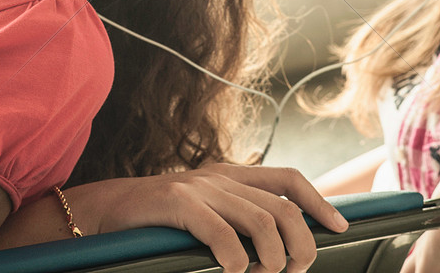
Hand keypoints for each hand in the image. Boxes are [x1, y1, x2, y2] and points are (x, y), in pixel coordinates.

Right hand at [66, 164, 348, 272]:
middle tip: (296, 271)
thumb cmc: (155, 222)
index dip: (319, 202)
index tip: (339, 227)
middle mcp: (219, 178)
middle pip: (282, 206)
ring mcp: (198, 188)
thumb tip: (276, 247)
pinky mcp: (176, 202)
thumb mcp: (202, 212)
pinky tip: (235, 271)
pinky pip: (220, 230)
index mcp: (229, 177)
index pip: (288, 180)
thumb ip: (235, 218)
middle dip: (301, 242)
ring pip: (260, 219)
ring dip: (273, 255)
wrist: (100, 210)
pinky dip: (235, 256)